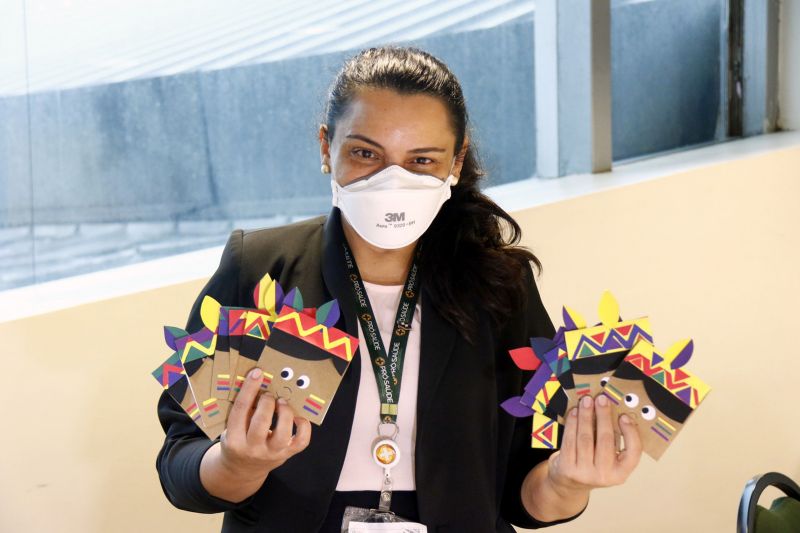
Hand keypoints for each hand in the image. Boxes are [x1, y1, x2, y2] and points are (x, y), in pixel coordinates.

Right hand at [199, 367, 310, 501]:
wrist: (243, 470)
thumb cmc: (238, 441)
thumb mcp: (231, 428)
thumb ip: (242, 411)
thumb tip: (258, 384)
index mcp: (234, 439)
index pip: (240, 410)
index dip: (249, 389)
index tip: (257, 373)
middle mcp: (252, 448)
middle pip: (261, 423)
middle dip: (267, 403)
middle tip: (269, 395)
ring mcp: (271, 453)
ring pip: (282, 434)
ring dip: (285, 413)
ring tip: (282, 403)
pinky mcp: (286, 455)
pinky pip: (301, 442)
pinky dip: (304, 427)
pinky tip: (298, 417)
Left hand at [547, 394, 641, 496]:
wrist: (569, 484)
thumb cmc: (592, 464)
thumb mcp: (608, 458)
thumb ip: (613, 439)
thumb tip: (611, 409)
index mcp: (621, 473)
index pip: (633, 452)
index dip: (630, 433)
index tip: (624, 416)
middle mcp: (605, 476)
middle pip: (605, 440)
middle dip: (603, 416)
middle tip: (602, 399)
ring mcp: (585, 474)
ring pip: (585, 438)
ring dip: (586, 416)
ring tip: (586, 401)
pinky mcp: (567, 468)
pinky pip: (570, 440)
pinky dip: (572, 423)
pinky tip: (574, 412)